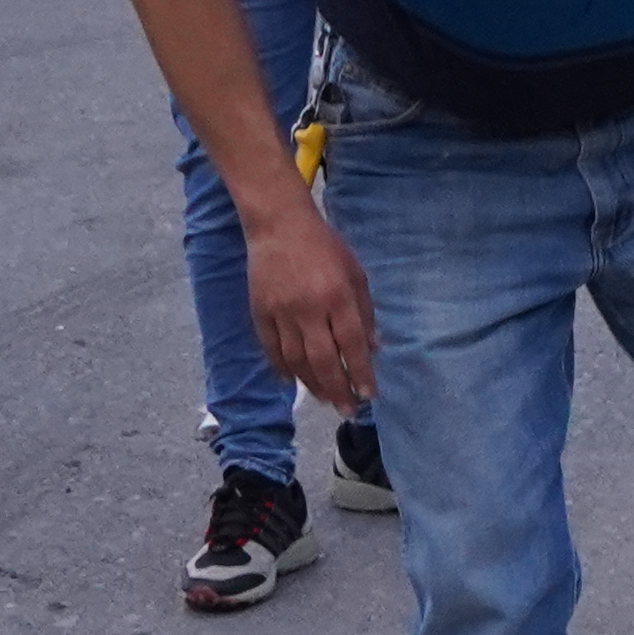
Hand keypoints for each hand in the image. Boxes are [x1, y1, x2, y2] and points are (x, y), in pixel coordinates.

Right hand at [245, 184, 379, 402]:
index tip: (368, 395)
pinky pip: (271, 349)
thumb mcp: (355, 274)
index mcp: (337, 296)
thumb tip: (374, 349)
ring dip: (312, 385)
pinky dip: (282, 369)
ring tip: (326, 399)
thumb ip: (365, 312)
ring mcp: (281, 311)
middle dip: (338, 390)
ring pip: (296, 360)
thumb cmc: (325, 247)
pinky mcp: (259, 311)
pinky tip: (293, 382)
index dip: (361, 373)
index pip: (352, 345)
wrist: (278, 224)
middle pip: (324, 360)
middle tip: (348, 410)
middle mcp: (308, 308)